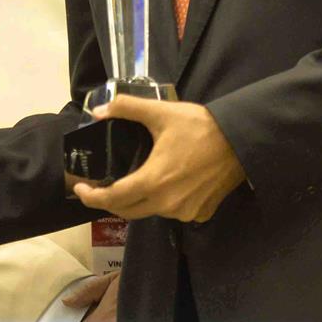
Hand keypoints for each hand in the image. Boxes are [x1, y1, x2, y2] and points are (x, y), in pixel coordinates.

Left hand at [72, 96, 244, 221]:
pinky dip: (161, 203)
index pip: (113, 198)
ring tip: (129, 184)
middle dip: (108, 202)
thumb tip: (97, 111)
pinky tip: (161, 187)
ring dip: (136, 202)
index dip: (91, 197)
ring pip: (150, 212)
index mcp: (153, 181)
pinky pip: (172, 212)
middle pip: (128, 211)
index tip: (80, 189)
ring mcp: (185, 212)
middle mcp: (167, 204)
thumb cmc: (200, 126)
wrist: (241, 140)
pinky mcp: (200, 213)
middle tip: (98, 188)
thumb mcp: (160, 112)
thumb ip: (126, 108)